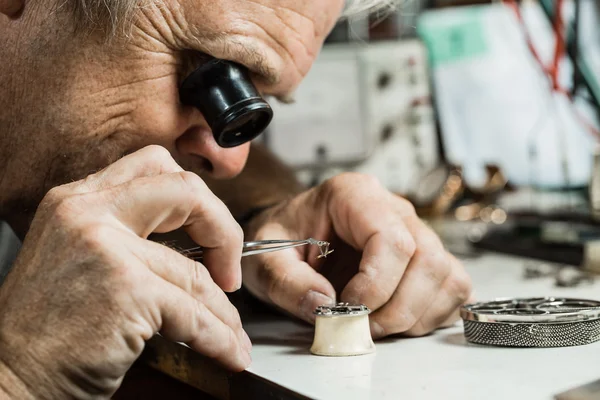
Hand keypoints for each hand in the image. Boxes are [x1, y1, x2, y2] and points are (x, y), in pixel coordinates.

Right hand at [0, 146, 250, 398]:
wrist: (9, 380)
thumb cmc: (46, 330)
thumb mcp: (80, 257)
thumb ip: (127, 234)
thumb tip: (194, 240)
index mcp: (78, 199)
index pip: (156, 166)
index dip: (197, 201)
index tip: (210, 238)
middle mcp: (88, 211)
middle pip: (186, 190)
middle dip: (223, 230)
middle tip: (229, 272)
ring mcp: (105, 246)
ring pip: (194, 271)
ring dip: (223, 309)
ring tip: (232, 332)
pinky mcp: (125, 288)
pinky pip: (193, 313)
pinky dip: (218, 337)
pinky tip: (227, 350)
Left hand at [241, 173, 471, 338]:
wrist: (291, 237)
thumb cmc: (282, 239)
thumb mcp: (265, 259)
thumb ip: (286, 282)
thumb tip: (325, 307)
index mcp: (354, 195)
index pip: (391, 239)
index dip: (376, 284)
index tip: (347, 308)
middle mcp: (392, 208)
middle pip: (428, 259)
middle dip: (398, 307)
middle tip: (361, 327)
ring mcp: (414, 231)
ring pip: (446, 274)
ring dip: (416, 314)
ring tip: (375, 325)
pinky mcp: (424, 256)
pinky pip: (452, 286)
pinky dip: (430, 314)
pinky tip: (396, 320)